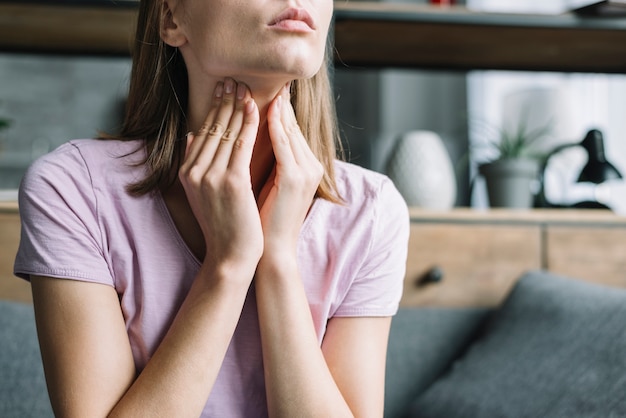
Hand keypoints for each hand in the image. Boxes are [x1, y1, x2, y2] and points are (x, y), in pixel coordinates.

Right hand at [179, 78, 262, 272]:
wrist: (230, 256)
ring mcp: (212, 177)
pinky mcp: (232, 183)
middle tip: (235, 78)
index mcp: (187, 173)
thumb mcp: (201, 193)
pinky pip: (242, 145)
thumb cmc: (223, 225)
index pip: (203, 132)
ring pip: (227, 132)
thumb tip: (191, 136)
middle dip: (225, 101)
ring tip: (246, 86)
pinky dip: (249, 124)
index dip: (214, 108)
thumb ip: (195, 164)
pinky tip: (256, 109)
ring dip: (238, 106)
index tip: (224, 89)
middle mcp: (195, 172)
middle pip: (213, 127)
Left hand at [259, 84, 323, 256]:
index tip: (258, 90)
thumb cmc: (264, 221)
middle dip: (274, 102)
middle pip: (290, 125)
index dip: (274, 110)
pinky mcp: (296, 178)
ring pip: (287, 130)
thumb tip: (241, 140)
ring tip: (255, 86)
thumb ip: (261, 162)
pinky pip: (283, 143)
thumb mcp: (265, 185)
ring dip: (271, 106)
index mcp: (305, 168)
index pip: (288, 131)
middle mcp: (311, 166)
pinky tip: (261, 108)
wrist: (272, 251)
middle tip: (257, 79)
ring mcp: (306, 171)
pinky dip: (272, 124)